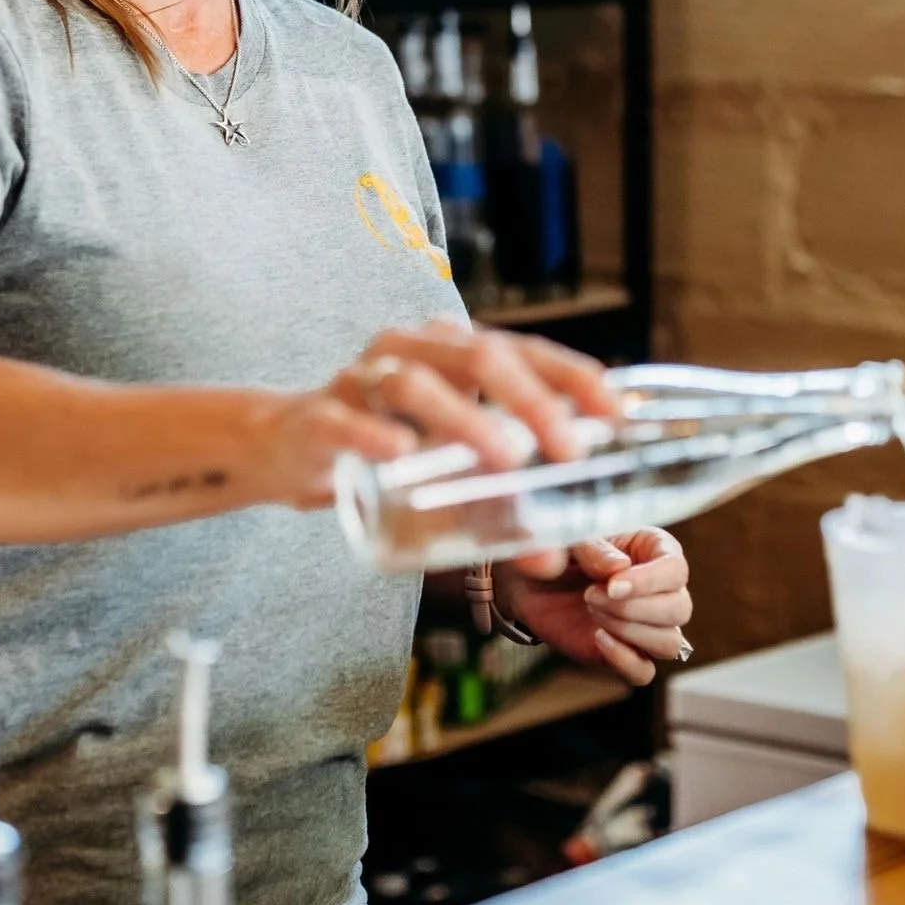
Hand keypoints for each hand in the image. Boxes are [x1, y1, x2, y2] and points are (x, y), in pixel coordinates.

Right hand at [261, 318, 618, 510]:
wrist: (290, 446)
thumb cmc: (386, 448)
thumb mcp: (446, 465)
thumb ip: (498, 501)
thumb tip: (554, 556)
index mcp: (453, 349)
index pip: (523, 349)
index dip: (573, 376)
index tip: (615, 412)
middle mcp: (412, 349)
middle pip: (480, 357)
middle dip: (531, 401)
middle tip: (569, 450)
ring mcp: (362, 378)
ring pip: (416, 382)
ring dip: (465, 419)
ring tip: (505, 459)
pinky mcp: (321, 416)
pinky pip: (348, 419)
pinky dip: (376, 433)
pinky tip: (402, 451)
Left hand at [498, 529, 691, 686]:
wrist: (532, 580)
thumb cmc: (559, 550)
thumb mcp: (571, 538)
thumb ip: (593, 548)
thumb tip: (619, 569)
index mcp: (654, 550)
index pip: (677, 570)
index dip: (649, 581)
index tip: (613, 586)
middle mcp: (660, 589)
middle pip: (679, 609)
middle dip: (632, 608)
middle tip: (590, 595)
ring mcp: (647, 624)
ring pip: (669, 642)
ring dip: (628, 630)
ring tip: (591, 610)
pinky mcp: (627, 653)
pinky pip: (645, 672)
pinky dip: (624, 660)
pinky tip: (597, 638)